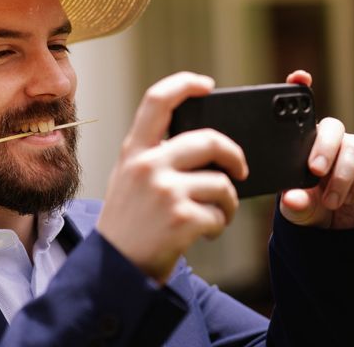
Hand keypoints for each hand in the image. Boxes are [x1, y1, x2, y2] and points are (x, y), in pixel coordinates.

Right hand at [96, 72, 246, 282]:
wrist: (113, 269)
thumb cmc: (126, 224)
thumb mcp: (126, 179)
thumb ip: (153, 156)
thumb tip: (203, 144)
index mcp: (134, 151)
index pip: (157, 100)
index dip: (184, 84)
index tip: (206, 85)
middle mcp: (147, 165)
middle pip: (209, 139)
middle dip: (234, 155)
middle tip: (240, 169)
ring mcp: (164, 190)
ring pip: (222, 183)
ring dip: (228, 202)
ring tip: (216, 214)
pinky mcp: (181, 218)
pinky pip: (220, 214)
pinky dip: (219, 225)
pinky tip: (204, 232)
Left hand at [280, 70, 353, 228]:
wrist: (335, 226)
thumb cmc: (309, 206)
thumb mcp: (295, 207)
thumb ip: (293, 202)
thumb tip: (291, 199)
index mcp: (304, 141)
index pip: (304, 109)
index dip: (302, 88)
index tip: (299, 78)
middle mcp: (330, 139)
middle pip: (332, 127)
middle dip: (324, 147)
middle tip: (314, 171)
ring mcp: (353, 149)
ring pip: (352, 148)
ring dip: (340, 177)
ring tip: (330, 201)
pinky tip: (347, 198)